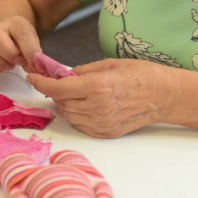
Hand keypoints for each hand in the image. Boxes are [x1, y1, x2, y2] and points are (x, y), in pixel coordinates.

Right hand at [0, 16, 42, 74]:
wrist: (7, 35)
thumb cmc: (22, 41)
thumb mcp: (33, 43)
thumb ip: (36, 55)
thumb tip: (36, 69)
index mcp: (15, 22)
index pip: (21, 32)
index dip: (28, 50)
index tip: (31, 63)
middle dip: (9, 54)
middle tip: (18, 63)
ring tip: (9, 66)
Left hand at [27, 59, 168, 138]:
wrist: (164, 96)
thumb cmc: (141, 75)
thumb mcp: (109, 64)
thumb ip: (82, 71)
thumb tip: (63, 75)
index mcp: (97, 87)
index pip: (58, 88)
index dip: (41, 83)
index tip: (33, 77)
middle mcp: (97, 107)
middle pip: (61, 103)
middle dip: (54, 92)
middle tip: (56, 81)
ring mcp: (102, 123)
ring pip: (69, 116)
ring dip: (64, 104)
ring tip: (72, 93)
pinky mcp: (106, 132)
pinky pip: (81, 126)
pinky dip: (75, 115)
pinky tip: (82, 105)